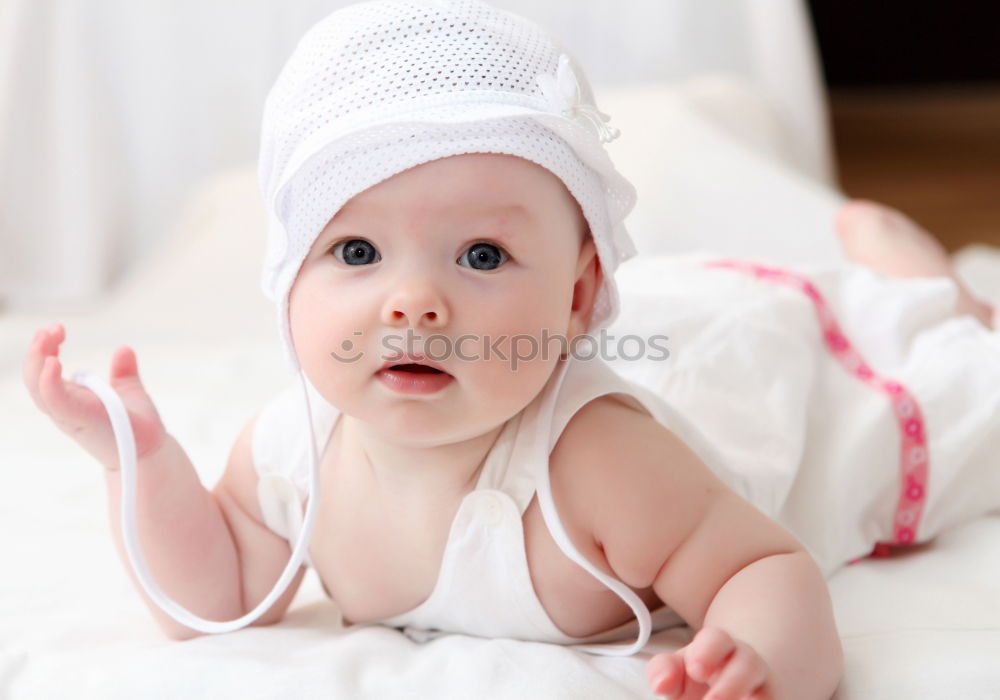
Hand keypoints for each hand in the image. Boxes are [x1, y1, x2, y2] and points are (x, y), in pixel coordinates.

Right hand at [22, 323, 166, 467]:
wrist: (150, 453)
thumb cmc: (136, 427)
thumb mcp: (128, 392)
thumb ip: (123, 373)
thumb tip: (124, 349)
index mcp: (71, 400)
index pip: (44, 374)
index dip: (45, 350)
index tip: (57, 329)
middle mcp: (65, 409)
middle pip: (35, 378)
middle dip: (37, 351)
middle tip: (50, 329)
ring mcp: (70, 416)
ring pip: (38, 389)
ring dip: (37, 361)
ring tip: (45, 337)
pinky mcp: (82, 421)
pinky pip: (57, 402)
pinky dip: (50, 383)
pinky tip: (53, 362)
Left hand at [647, 627, 771, 699]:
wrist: (731, 687)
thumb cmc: (697, 678)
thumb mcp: (677, 671)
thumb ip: (664, 670)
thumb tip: (659, 686)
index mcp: (718, 646)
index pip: (716, 639)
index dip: (707, 652)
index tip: (695, 670)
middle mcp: (745, 663)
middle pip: (747, 664)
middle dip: (732, 683)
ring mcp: (762, 686)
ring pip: (766, 692)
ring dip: (747, 699)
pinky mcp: (768, 699)